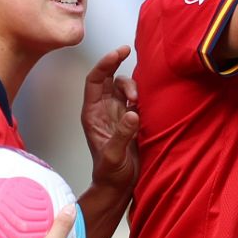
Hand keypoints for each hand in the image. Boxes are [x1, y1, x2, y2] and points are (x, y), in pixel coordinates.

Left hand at [81, 45, 140, 192]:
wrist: (119, 186)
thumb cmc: (110, 174)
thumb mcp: (113, 156)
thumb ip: (122, 135)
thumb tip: (133, 113)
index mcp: (92, 114)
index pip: (95, 80)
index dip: (105, 63)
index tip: (119, 52)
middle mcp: (103, 110)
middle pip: (109, 78)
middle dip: (119, 66)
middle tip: (130, 56)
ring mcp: (117, 113)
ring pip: (124, 87)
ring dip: (133, 87)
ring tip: (138, 101)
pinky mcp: (131, 119)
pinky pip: (136, 99)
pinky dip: (142, 95)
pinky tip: (146, 103)